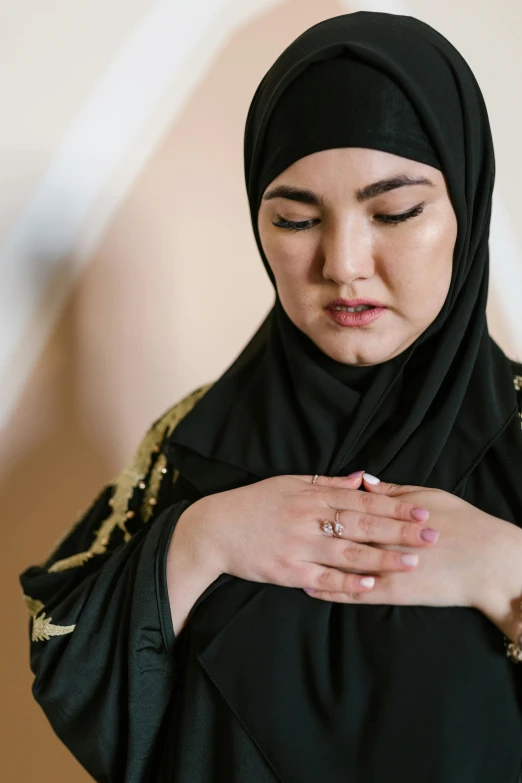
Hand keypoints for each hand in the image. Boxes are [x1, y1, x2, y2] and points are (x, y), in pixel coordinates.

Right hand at [180, 472, 438, 596]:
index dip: (394, 505)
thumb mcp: (289, 483)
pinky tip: (371, 586)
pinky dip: (348, 584)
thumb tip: (362, 478)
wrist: (215, 530)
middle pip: (362, 525)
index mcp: (311, 496)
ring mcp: (299, 547)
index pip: (361, 501)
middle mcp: (308, 520)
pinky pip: (323, 580)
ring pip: (348, 553)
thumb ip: (327, 482)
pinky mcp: (288, 572)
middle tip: (431, 535)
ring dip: (383, 558)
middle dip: (399, 530)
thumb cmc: (254, 503)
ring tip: (413, 562)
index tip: (422, 510)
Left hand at [304, 474, 521, 612]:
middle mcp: (382, 540)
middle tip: (281, 529)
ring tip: (286, 558)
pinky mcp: (393, 594)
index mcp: (388, 515)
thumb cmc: (462, 523)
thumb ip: (393, 492)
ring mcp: (386, 569)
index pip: (348, 510)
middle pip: (338, 535)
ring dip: (311, 562)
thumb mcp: (429, 497)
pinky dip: (329, 591)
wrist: (488, 562)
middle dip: (308, 534)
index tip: (295, 504)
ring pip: (339, 565)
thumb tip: (365, 482)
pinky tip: (309, 587)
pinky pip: (354, 594)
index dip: (319, 507)